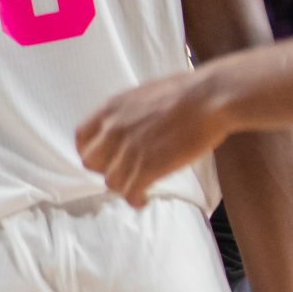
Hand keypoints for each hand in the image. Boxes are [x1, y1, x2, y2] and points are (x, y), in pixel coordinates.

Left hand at [75, 68, 230, 206]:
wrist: (210, 98)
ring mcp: (129, 150)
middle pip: (92, 162)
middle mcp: (113, 130)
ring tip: (136, 186)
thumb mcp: (144, 93)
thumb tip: (127, 122)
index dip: (91, 150)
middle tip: (122, 171)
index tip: (101, 157)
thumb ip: (128, 111)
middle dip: (105, 169)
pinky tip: (142, 199)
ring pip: (111, 181)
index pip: (82, 137)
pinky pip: (130, 192)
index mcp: (111, 109)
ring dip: (123, 186)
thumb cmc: (186, 91)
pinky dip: (135, 199)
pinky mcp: (147, 168)